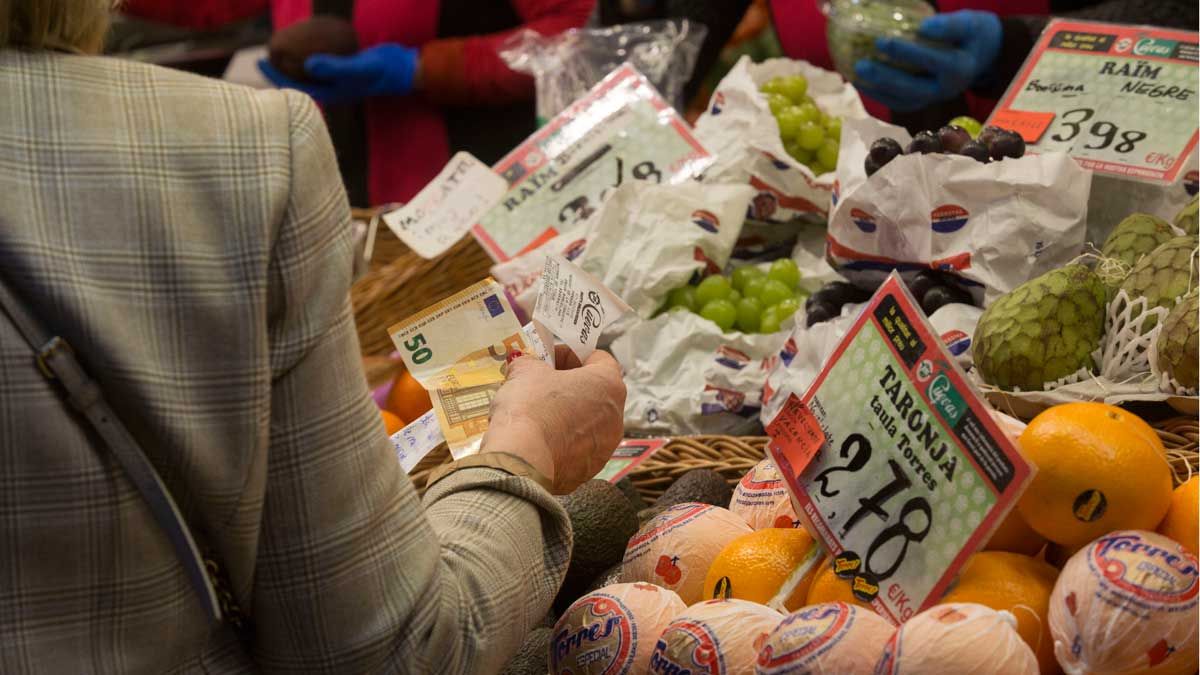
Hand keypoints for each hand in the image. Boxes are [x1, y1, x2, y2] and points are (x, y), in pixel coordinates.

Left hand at [257, 43, 418, 104]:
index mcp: (331, 94)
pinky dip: (310, 52)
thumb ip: (334, 67)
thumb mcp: (358, 68)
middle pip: (298, 80)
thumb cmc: (382, 71)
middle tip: (262, 52)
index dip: (276, 76)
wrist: (403, 69)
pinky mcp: (344, 68)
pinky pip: (321, 61)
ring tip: (279, 46)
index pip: (296, 87)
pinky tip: (305, 38)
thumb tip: (307, 64)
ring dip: (292, 61)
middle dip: (279, 69)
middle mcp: (332, 88)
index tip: (260, 61)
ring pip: (308, 71)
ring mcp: (338, 79)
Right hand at [483, 346, 625, 493]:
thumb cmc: (530, 408)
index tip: (548, 358)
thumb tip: (526, 364)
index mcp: (608, 384)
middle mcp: (616, 417)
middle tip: (541, 384)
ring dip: (567, 414)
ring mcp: (605, 447)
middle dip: (569, 385)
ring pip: (588, 422)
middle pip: (595, 392)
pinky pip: (578, 448)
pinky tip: (539, 438)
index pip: (598, 358)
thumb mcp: (524, 371)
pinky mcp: (590, 469)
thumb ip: (530, 362)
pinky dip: (562, 441)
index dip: (571, 354)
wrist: (521, 461)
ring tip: (537, 413)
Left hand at [853, 10, 1001, 112]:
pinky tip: (858, 79)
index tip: (886, 39)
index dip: (911, 52)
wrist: (980, 56)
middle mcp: (945, 90)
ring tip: (855, 72)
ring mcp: (931, 99)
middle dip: (886, 77)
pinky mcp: (920, 102)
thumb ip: (950, 25)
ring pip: (901, 100)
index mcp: (960, 69)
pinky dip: (876, 92)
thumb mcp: (970, 23)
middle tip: (862, 63)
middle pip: (913, 87)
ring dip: (876, 88)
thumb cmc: (972, 35)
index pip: (934, 61)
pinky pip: (896, 101)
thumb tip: (922, 26)